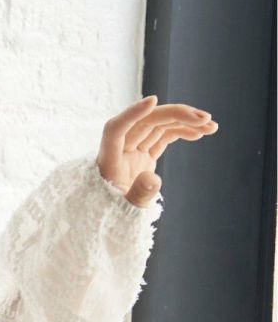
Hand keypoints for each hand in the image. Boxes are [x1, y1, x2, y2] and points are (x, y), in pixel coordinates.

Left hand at [97, 95, 218, 206]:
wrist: (112, 220)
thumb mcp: (126, 210)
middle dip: (176, 115)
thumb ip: (138, 195)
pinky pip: (163, 136)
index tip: (153, 101)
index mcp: (108, 161)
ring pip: (159, 125)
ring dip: (185, 121)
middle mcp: (120, 150)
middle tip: (205, 119)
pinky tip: (200, 133)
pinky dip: (181, 132)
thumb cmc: (113, 215)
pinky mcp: (144, 154)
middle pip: (146, 121)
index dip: (132, 113)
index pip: (115, 129)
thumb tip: (153, 180)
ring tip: (211, 125)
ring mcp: (133, 150)